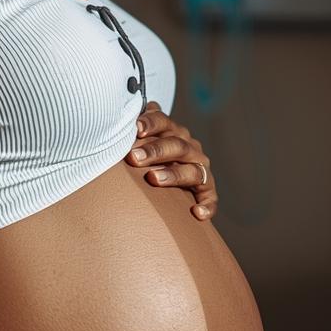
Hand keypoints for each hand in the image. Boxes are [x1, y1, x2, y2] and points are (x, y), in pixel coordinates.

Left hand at [125, 102, 217, 220]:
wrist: (166, 177)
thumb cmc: (146, 157)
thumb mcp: (140, 142)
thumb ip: (134, 130)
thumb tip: (121, 118)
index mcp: (172, 131)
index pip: (163, 122)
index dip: (150, 123)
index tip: (135, 128)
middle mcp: (189, 147)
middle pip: (176, 145)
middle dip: (155, 151)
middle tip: (133, 158)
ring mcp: (200, 168)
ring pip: (191, 170)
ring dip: (173, 174)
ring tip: (153, 178)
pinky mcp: (207, 190)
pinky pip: (210, 197)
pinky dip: (207, 205)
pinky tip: (197, 212)